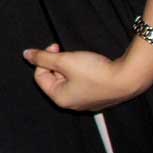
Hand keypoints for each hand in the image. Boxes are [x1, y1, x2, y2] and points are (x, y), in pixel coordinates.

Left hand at [22, 42, 152, 111]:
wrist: (127, 78)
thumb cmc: (94, 72)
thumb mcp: (64, 60)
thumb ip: (43, 57)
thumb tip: (26, 54)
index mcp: (60, 98)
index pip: (40, 76)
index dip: (44, 59)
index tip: (56, 48)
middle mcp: (72, 104)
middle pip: (54, 78)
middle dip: (57, 63)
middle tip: (67, 54)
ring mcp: (86, 103)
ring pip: (68, 80)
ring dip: (69, 66)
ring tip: (80, 59)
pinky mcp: (98, 98)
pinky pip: (81, 83)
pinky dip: (81, 72)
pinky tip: (90, 66)